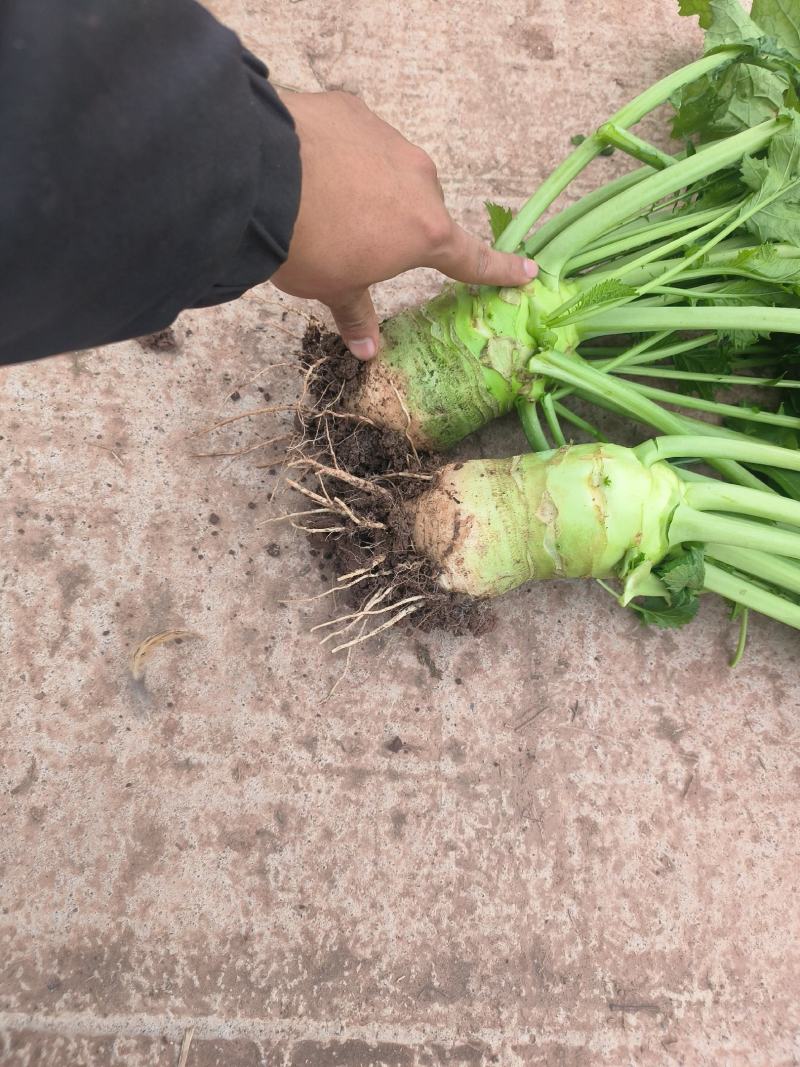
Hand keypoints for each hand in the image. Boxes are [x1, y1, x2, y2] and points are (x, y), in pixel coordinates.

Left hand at [271, 90, 537, 358]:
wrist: (261, 175)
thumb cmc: (308, 247)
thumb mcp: (333, 289)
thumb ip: (356, 314)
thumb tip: (367, 352)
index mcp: (425, 232)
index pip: (470, 258)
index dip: (499, 269)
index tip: (528, 270)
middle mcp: (420, 181)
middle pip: (421, 210)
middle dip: (398, 226)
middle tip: (355, 241)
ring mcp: (389, 140)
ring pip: (390, 170)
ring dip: (369, 187)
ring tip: (324, 202)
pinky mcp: (354, 110)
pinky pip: (356, 139)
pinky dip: (340, 155)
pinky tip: (308, 166)